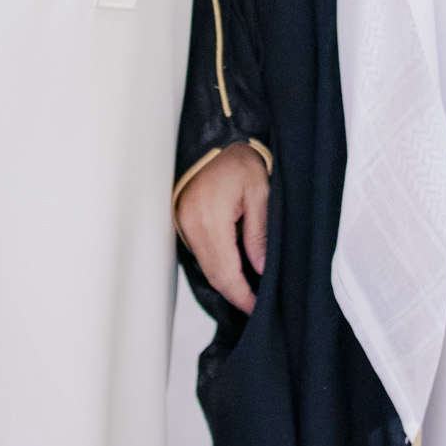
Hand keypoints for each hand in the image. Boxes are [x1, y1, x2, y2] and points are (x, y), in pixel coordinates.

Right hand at [176, 144, 268, 314]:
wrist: (213, 138)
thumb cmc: (238, 158)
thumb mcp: (259, 192)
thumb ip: (258, 233)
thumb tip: (260, 269)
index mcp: (211, 219)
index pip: (225, 272)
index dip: (241, 295)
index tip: (257, 307)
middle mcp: (192, 225)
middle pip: (213, 275)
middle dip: (235, 294)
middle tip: (256, 305)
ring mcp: (184, 224)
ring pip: (206, 267)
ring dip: (226, 282)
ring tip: (249, 291)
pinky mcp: (184, 222)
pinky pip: (201, 254)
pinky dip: (217, 267)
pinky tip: (234, 270)